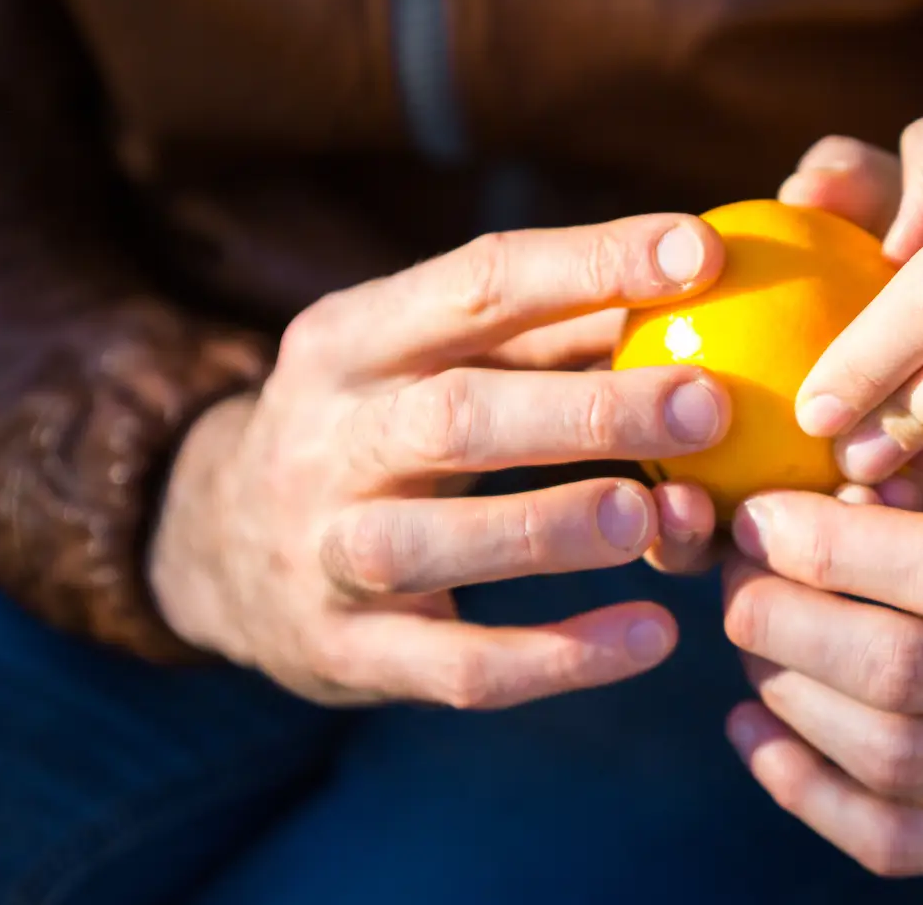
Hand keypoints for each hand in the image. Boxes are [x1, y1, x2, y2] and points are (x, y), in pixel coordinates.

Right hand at [147, 215, 731, 705]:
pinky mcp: (346, 652)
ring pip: (435, 542)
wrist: (214, 549)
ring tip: (661, 518)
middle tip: (708, 406)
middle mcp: (327, 438)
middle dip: (586, 411)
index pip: (476, 282)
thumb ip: (550, 333)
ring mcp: (327, 551)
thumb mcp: (427, 359)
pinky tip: (652, 636)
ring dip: (554, 528)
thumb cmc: (377, 428)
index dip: (589, 265)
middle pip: (455, 415)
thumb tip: (698, 277)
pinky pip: (457, 665)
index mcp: (352, 338)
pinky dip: (558, 657)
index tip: (700, 256)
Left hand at [721, 427, 922, 877]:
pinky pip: (913, 844)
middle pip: (915, 671)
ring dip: (790, 696)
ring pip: (901, 758)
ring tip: (747, 633)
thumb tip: (851, 446)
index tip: (763, 512)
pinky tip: (758, 736)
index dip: (836, 545)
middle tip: (732, 573)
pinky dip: (814, 796)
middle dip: (790, 619)